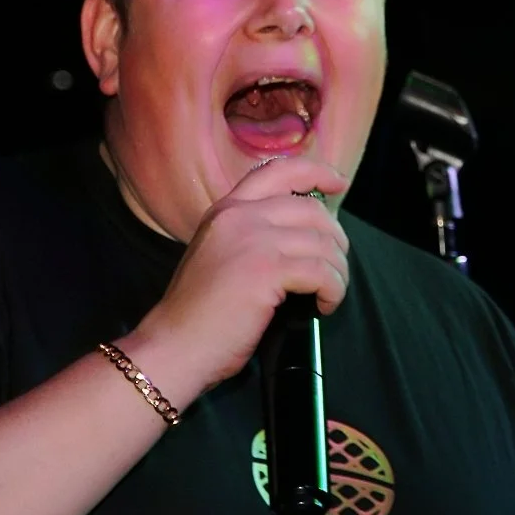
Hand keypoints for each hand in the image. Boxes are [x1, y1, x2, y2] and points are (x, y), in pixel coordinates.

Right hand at [135, 156, 350, 389]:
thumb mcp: (219, 256)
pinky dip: (332, 290)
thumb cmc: (198, 314)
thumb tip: (303, 239)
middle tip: (335, 267)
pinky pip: (321, 272)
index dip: (316, 172)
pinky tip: (323, 306)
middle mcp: (239, 215)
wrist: (175, 344)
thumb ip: (251, 236)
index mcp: (226, 209)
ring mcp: (252, 239)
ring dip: (337, 271)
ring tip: (329, 294)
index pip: (278, 170)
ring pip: (322, 242)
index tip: (338, 184)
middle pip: (311, 210)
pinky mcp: (266, 269)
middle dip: (335, 240)